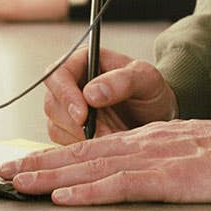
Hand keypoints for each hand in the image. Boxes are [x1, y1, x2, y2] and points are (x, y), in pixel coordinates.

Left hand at [0, 120, 210, 205]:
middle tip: (2, 172)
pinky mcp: (168, 179)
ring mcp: (154, 160)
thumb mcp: (191, 155)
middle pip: (81, 154)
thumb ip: (162, 162)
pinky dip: (87, 191)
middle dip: (38, 163)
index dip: (56, 157)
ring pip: (90, 167)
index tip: (26, 164)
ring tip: (17, 182)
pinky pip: (119, 185)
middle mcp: (143, 145)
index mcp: (148, 141)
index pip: (93, 149)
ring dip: (50, 176)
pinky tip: (63, 197)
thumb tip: (135, 176)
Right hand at [41, 47, 176, 143]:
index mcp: (82, 62)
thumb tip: (91, 93)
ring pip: (56, 127)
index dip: (65, 95)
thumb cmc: (151, 91)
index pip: (57, 75)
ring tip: (113, 138)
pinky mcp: (69, 132)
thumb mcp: (146, 80)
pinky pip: (65, 144)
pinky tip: (105, 146)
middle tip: (104, 134)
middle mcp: (69, 84)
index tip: (83, 115)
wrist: (157, 116)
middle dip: (76, 123)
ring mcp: (66, 110)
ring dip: (83, 138)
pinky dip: (84, 149)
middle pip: (53, 104)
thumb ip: (122, 81)